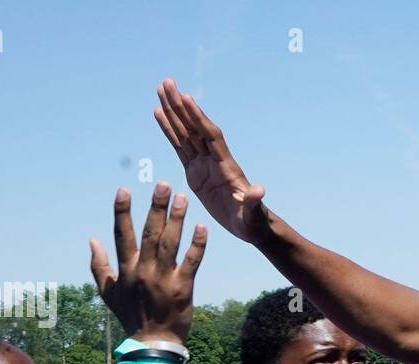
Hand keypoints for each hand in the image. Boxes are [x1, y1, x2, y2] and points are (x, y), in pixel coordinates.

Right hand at [89, 183, 204, 343]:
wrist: (153, 343)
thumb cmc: (131, 316)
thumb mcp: (108, 293)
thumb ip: (99, 266)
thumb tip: (92, 239)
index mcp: (126, 270)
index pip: (122, 235)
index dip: (122, 212)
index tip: (124, 190)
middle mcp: (143, 271)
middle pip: (149, 233)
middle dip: (156, 207)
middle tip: (163, 185)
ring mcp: (164, 279)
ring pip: (170, 243)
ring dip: (176, 219)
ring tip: (183, 197)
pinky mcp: (183, 287)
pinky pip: (191, 262)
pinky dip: (197, 245)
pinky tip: (201, 227)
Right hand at [154, 79, 269, 245]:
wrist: (250, 225)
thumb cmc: (252, 221)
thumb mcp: (253, 214)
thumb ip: (254, 201)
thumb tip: (260, 190)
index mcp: (226, 167)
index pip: (211, 136)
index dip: (199, 118)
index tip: (186, 97)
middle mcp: (214, 159)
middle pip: (195, 127)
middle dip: (181, 106)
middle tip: (167, 82)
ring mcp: (204, 164)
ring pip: (186, 132)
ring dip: (173, 111)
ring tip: (161, 90)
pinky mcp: (195, 172)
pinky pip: (179, 147)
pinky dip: (169, 130)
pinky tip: (159, 114)